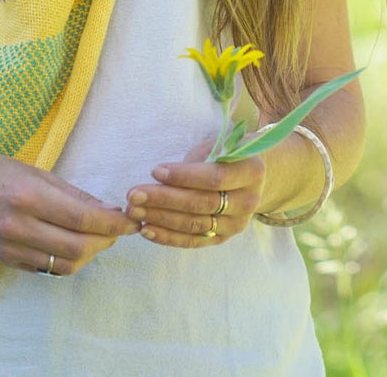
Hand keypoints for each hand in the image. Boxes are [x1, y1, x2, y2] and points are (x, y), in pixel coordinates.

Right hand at [0, 152, 139, 275]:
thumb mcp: (36, 172)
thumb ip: (72, 194)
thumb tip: (107, 209)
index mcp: (28, 197)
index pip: (82, 217)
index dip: (112, 222)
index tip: (130, 219)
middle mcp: (19, 227)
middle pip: (77, 247)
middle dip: (106, 240)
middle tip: (118, 228)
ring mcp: (12, 248)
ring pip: (65, 265)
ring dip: (90, 254)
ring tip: (99, 237)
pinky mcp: (9, 262)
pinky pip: (48, 269)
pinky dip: (68, 260)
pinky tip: (75, 245)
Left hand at [124, 141, 264, 247]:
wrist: (252, 177)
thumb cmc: (227, 154)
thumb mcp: (220, 145)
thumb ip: (198, 160)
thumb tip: (160, 176)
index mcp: (251, 171)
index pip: (214, 178)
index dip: (184, 176)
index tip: (154, 171)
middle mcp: (248, 202)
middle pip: (201, 204)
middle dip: (164, 200)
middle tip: (134, 195)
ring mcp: (236, 224)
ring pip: (194, 225)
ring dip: (161, 219)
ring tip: (135, 212)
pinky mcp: (222, 239)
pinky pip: (193, 241)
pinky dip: (168, 237)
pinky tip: (147, 230)